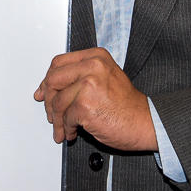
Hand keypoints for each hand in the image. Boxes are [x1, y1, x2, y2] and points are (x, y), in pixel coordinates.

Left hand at [35, 48, 157, 150]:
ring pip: (57, 102)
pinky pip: (65, 118)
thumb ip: (80, 77)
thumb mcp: (105, 78)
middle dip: (48, 100)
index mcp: (96, 57)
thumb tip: (49, 88)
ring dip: (57, 120)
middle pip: (53, 79)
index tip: (43, 92)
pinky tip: (71, 133)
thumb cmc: (127, 106)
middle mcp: (93, 66)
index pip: (59, 63)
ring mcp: (89, 84)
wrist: (146, 122)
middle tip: (51, 114)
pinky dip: (66, 128)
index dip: (47, 80)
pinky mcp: (86, 105)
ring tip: (62, 128)